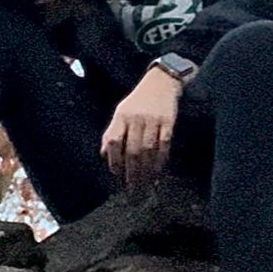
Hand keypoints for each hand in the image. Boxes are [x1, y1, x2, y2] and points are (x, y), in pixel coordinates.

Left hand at [100, 68, 180, 188]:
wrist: (162, 81)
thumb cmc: (139, 100)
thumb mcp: (121, 111)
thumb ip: (112, 132)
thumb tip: (104, 154)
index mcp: (121, 116)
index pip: (113, 141)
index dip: (114, 160)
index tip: (116, 175)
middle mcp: (136, 118)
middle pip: (132, 150)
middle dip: (132, 173)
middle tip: (132, 190)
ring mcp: (154, 120)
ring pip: (148, 150)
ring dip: (147, 170)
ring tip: (145, 185)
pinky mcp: (169, 121)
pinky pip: (164, 145)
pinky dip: (161, 160)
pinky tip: (159, 171)